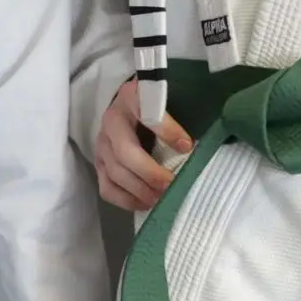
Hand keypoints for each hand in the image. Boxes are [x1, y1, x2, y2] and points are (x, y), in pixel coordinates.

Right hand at [93, 76, 191, 212]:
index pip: (146, 112)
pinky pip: (107, 188)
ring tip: (161, 198)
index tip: (187, 145)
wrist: (129, 107)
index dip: (167, 130)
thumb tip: (201, 145)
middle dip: (149, 171)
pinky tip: (146, 203)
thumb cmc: (157, 105)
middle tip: (170, 184)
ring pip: (115, 172)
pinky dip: (126, 200)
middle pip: (125, 151)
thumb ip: (182, 115)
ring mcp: (102, 144)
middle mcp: (113, 120)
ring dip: (140, 190)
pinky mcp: (99, 164)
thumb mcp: (168, 100)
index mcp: (132, 97)